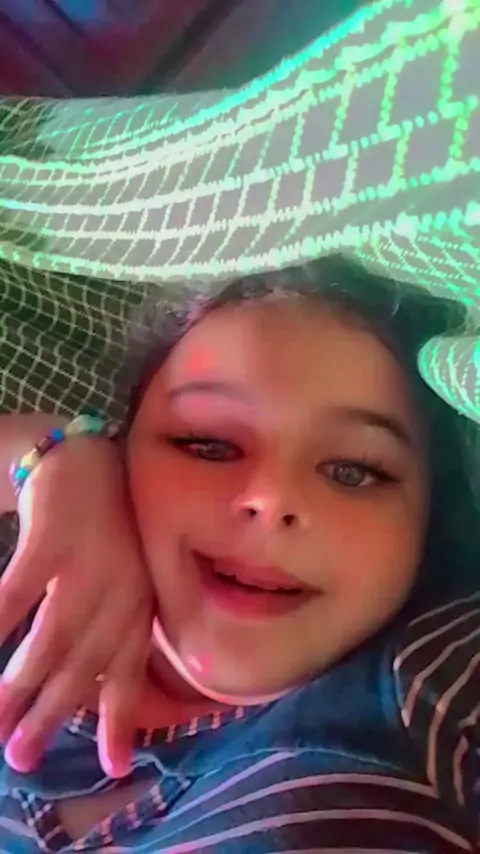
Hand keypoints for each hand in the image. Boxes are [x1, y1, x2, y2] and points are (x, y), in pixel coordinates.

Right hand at [0, 437, 153, 777]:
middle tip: (21, 758)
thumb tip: (92, 700)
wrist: (89, 458)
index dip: (121, 720)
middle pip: (85, 664)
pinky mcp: (54, 539)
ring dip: (19, 687)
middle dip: (52, 716)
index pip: (131, 669)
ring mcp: (91, 562)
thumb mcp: (123, 581)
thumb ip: (112, 631)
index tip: (112, 769)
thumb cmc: (106, 532)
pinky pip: (15, 595)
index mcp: (140, 602)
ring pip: (52, 639)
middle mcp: (124, 587)